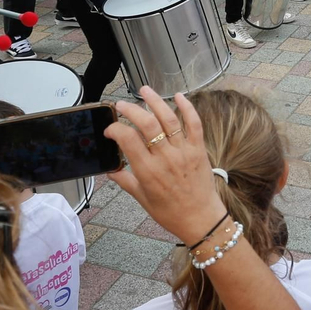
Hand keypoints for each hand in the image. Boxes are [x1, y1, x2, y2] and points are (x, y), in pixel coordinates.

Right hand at [105, 87, 225, 244]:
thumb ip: (125, 180)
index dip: (115, 129)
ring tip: (144, 90)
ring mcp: (183, 151)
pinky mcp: (198, 149)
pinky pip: (194, 123)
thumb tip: (109, 169)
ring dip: (155, 101)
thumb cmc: (170, 212)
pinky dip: (187, 107)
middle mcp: (165, 158)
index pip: (127, 139)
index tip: (110, 129)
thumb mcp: (142, 199)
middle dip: (131, 109)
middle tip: (121, 104)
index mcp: (148, 171)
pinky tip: (179, 96)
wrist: (200, 219)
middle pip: (146, 124)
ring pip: (169, 119)